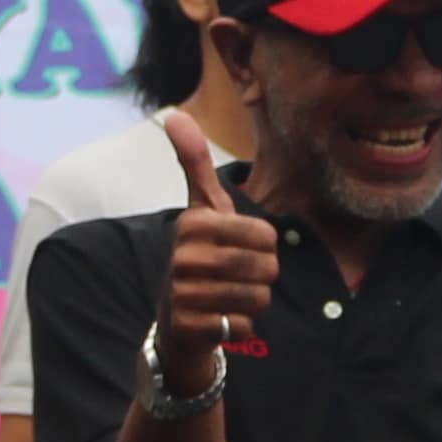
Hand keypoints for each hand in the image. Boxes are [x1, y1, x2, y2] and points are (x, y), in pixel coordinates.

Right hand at [155, 107, 277, 393]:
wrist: (175, 323)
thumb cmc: (199, 258)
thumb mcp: (200, 210)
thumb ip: (194, 164)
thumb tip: (174, 115)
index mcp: (193, 223)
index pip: (266, 235)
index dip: (264, 248)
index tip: (239, 250)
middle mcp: (184, 257)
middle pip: (266, 268)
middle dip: (262, 277)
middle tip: (237, 278)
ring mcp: (184, 294)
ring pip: (258, 298)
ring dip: (252, 302)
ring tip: (229, 298)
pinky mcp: (190, 327)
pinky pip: (245, 326)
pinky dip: (241, 327)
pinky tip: (221, 321)